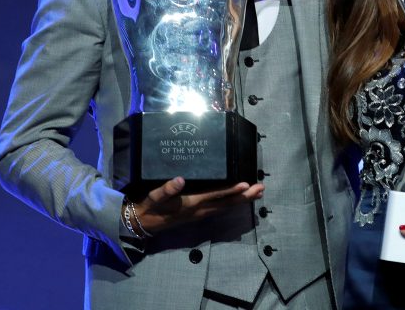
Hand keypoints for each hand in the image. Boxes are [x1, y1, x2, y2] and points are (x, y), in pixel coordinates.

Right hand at [132, 176, 263, 234]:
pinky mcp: (198, 215)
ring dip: (242, 201)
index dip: (231, 190)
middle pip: (226, 204)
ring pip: (225, 208)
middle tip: (261, 189)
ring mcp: (200, 214)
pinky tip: (239, 200)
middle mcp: (199, 210)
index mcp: (191, 203)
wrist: (143, 224)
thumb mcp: (154, 198)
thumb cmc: (150, 207)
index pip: (215, 196)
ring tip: (257, 193)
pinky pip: (220, 209)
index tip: (246, 185)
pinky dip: (232, 204)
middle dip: (244, 196)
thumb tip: (180, 180)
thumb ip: (167, 189)